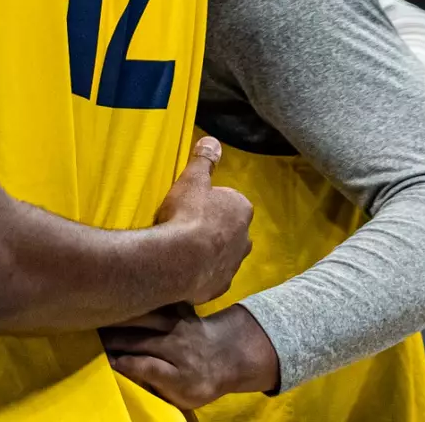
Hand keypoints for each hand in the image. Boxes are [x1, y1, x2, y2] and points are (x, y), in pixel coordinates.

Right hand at [100, 303, 279, 408]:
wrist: (229, 355)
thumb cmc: (199, 381)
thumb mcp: (182, 395)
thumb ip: (155, 382)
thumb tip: (125, 369)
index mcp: (180, 374)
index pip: (146, 367)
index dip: (123, 363)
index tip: (104, 361)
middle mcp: (180, 347)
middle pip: (139, 340)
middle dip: (111, 339)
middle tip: (87, 337)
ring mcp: (180, 324)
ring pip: (144, 317)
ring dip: (118, 317)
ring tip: (96, 315)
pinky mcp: (180, 308)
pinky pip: (157, 300)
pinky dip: (137, 297)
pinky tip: (120, 293)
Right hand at [153, 136, 252, 304]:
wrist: (179, 260)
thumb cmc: (187, 214)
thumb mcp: (192, 180)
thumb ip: (204, 160)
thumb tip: (212, 140)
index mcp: (241, 209)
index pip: (230, 200)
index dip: (210, 201)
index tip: (192, 203)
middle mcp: (245, 238)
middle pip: (230, 228)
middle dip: (213, 227)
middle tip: (187, 224)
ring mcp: (234, 264)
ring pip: (223, 253)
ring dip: (208, 250)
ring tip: (182, 247)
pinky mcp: (220, 285)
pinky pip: (212, 274)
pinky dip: (201, 271)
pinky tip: (182, 266)